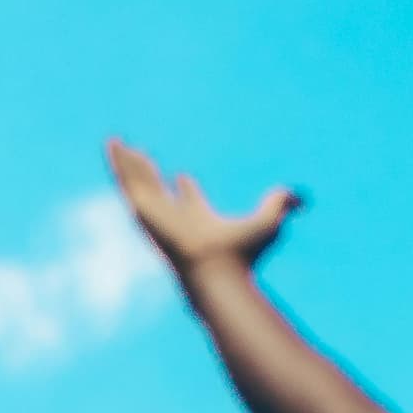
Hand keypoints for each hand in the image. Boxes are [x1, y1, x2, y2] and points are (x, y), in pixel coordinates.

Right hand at [106, 138, 299, 276]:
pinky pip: (128, 181)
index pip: (189, 203)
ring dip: (126, 163)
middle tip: (140, 155)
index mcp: (198, 222)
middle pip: (157, 191)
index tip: (183, 175)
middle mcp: (173, 219)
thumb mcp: (270, 221)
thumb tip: (300, 198)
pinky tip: (112, 146)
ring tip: (115, 143)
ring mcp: (156, 215)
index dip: (186, 190)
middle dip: (148, 173)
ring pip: (137, 183)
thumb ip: (280, 204)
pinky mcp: (144, 210)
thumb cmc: (243, 254)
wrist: (218, 270)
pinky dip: (118, 164)